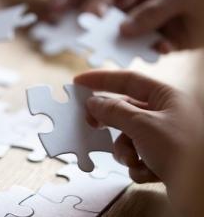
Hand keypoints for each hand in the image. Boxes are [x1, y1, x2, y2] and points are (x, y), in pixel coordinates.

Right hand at [75, 70, 203, 214]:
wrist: (201, 190)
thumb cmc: (181, 150)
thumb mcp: (142, 125)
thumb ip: (114, 111)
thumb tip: (93, 103)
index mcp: (166, 97)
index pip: (128, 79)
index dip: (101, 79)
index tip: (79, 82)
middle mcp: (166, 113)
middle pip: (125, 111)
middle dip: (110, 123)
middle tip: (90, 124)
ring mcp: (165, 136)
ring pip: (128, 137)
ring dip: (125, 151)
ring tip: (132, 161)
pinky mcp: (163, 158)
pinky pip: (137, 156)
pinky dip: (138, 165)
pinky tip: (148, 173)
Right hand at [84, 0, 203, 52]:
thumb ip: (153, 10)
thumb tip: (123, 30)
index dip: (96, 6)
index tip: (87, 23)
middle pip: (116, 16)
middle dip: (106, 30)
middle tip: (96, 45)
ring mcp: (155, 20)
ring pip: (131, 35)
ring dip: (128, 45)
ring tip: (123, 54)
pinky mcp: (168, 38)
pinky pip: (151, 47)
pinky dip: (153, 51)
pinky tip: (161, 50)